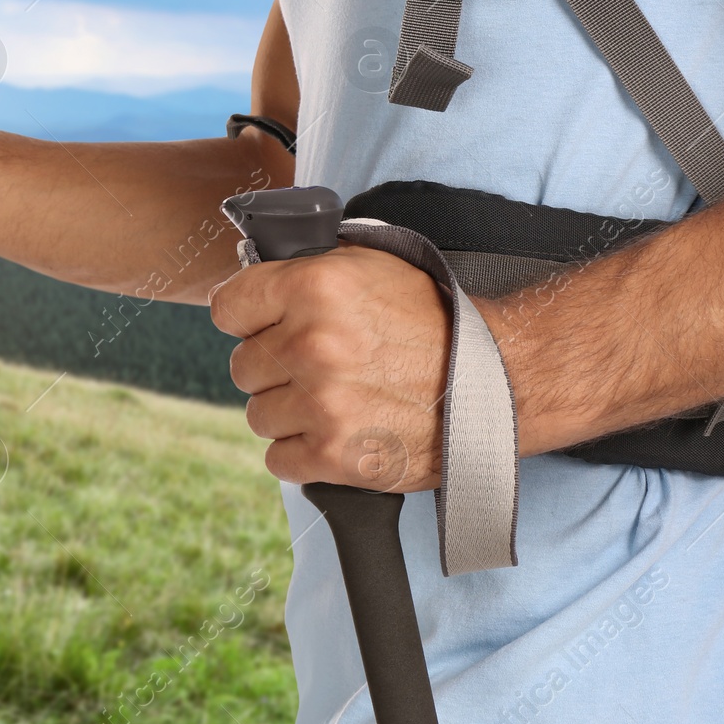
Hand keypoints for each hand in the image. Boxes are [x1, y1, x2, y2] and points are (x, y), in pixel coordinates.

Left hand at [210, 244, 451, 491]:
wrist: (497, 380)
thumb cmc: (434, 320)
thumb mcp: (372, 264)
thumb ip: (310, 266)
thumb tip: (260, 271)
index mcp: (314, 287)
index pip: (226, 307)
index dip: (247, 317)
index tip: (265, 325)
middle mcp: (310, 345)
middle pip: (241, 366)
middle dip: (274, 367)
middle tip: (318, 366)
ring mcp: (320, 405)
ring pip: (258, 415)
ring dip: (288, 411)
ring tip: (333, 400)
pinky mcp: (334, 456)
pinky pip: (277, 459)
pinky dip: (301, 452)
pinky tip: (336, 432)